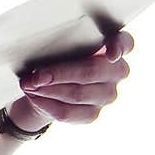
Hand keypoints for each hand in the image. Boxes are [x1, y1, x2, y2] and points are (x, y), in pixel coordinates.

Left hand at [13, 29, 134, 127]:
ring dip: (48, 89)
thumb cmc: (58, 55)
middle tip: (36, 75)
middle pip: (92, 71)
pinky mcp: (93, 114)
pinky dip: (47, 104)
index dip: (118, 47)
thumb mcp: (60, 43)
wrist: (49, 85)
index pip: (125, 43)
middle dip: (60, 73)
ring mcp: (107, 95)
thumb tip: (40, 46)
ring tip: (28, 84)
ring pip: (77, 94)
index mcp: (113, 46)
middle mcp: (116, 71)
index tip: (110, 53)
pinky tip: (34, 96)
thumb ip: (61, 40)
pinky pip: (68, 112)